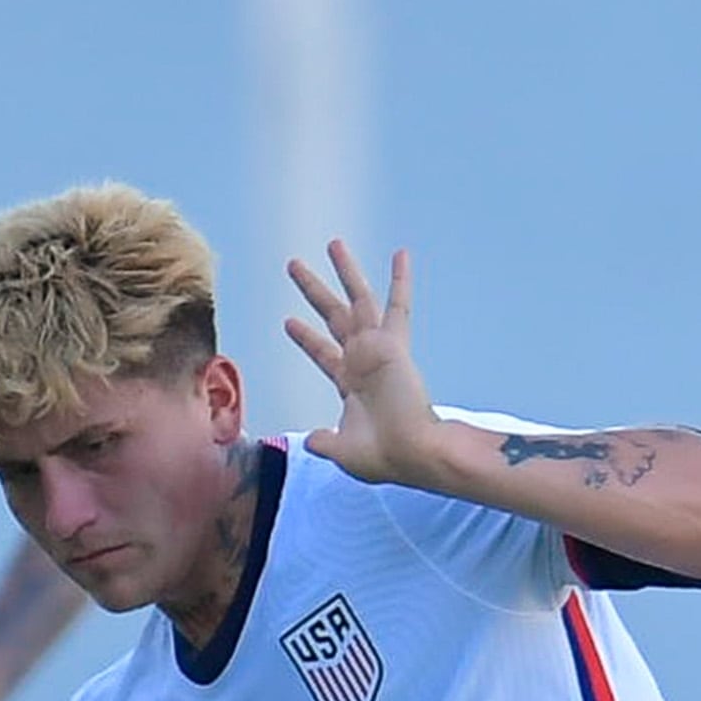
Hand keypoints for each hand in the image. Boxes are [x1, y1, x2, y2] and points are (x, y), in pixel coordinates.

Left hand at [283, 241, 446, 486]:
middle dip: (314, 291)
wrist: (411, 452)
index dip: (306, 338)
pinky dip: (400, 280)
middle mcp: (363, 360)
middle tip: (294, 265)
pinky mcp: (394, 344)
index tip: (289, 321)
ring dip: (346, 271)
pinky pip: (398, 306)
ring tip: (332, 244)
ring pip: (358, 300)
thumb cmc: (384, 456)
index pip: (323, 352)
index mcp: (351, 384)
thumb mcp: (343, 451)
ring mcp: (378, 349)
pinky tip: (400, 254)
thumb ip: (325, 442)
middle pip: (334, 316)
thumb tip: (311, 440)